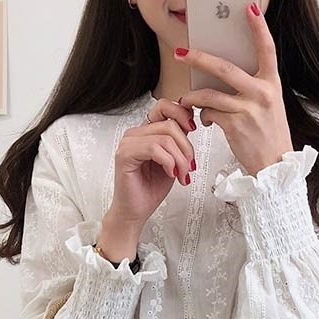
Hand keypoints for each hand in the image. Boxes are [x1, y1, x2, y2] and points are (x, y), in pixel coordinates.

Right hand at [106, 98, 197, 231]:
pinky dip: (168, 162)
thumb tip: (191, 123)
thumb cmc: (150, 189)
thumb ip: (177, 142)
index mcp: (145, 132)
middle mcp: (135, 134)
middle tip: (189, 168)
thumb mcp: (172, 161)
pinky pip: (154, 148)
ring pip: (165, 138)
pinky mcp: (125, 155)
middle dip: (186, 148)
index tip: (194, 128)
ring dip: (180, 159)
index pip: (164, 106)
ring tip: (182, 175)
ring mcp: (128, 143)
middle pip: (170, 125)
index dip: (182, 113)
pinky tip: (171, 174)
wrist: (136, 212)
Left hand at [175, 2, 293, 176]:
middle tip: (181, 53)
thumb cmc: (269, 136)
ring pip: (209, 94)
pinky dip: (204, 116)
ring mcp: (248, 109)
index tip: (248, 9)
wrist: (274, 166)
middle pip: (224, 67)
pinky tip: (207, 121)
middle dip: (198, 58)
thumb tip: (223, 77)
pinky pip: (209, 113)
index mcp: (272, 84)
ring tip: (186, 100)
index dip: (258, 28)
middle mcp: (261, 93)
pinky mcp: (235, 125)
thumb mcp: (269, 106)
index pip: (267, 49)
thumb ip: (252, 88)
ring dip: (193, 97)